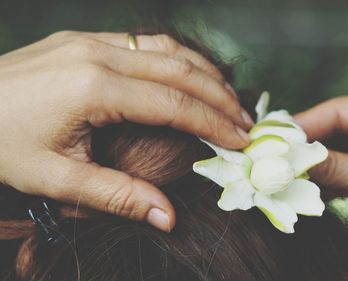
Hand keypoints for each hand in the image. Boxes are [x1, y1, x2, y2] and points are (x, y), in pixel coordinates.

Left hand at [0, 31, 252, 231]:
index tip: (241, 140)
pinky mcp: (82, 39)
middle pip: (180, 68)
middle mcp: (98, 54)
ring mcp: (90, 40)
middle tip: (246, 121)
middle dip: (220, 96)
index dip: (213, 123)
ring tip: (228, 98)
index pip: (174, 102)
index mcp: (94, 88)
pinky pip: (144, 42)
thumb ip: (117, 197)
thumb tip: (168, 219)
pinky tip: (188, 76)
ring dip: (203, 72)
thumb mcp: (55, 179)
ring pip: (166, 48)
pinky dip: (177, 59)